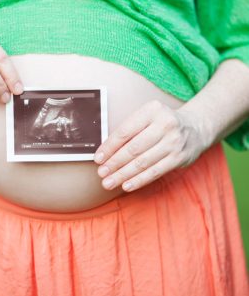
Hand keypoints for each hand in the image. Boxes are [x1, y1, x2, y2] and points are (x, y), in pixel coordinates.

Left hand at [93, 100, 210, 191]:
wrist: (196, 127)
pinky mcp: (180, 158)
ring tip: (109, 182)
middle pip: (133, 148)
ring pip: (143, 162)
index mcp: (152, 110)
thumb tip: (105, 152)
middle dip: (114, 163)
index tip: (98, 158)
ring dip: (123, 174)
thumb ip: (129, 130)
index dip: (109, 147)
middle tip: (101, 173)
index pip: (125, 131)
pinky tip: (126, 185)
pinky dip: (139, 180)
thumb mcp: (147, 117)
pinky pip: (155, 172)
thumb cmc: (161, 123)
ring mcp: (174, 142)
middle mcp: (165, 125)